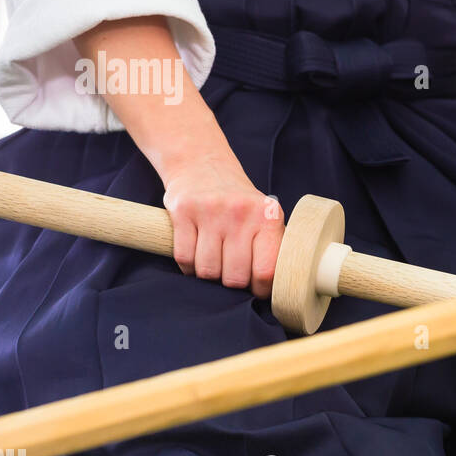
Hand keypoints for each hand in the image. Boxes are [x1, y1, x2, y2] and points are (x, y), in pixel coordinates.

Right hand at [161, 151, 283, 297]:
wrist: (203, 164)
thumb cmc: (239, 201)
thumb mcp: (264, 216)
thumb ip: (270, 246)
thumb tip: (272, 288)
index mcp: (268, 217)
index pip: (266, 270)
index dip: (260, 289)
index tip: (256, 291)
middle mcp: (241, 213)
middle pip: (235, 276)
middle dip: (232, 284)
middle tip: (232, 276)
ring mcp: (211, 212)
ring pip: (207, 271)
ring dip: (209, 276)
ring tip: (214, 265)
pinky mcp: (183, 211)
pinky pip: (184, 258)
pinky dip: (188, 267)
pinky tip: (196, 259)